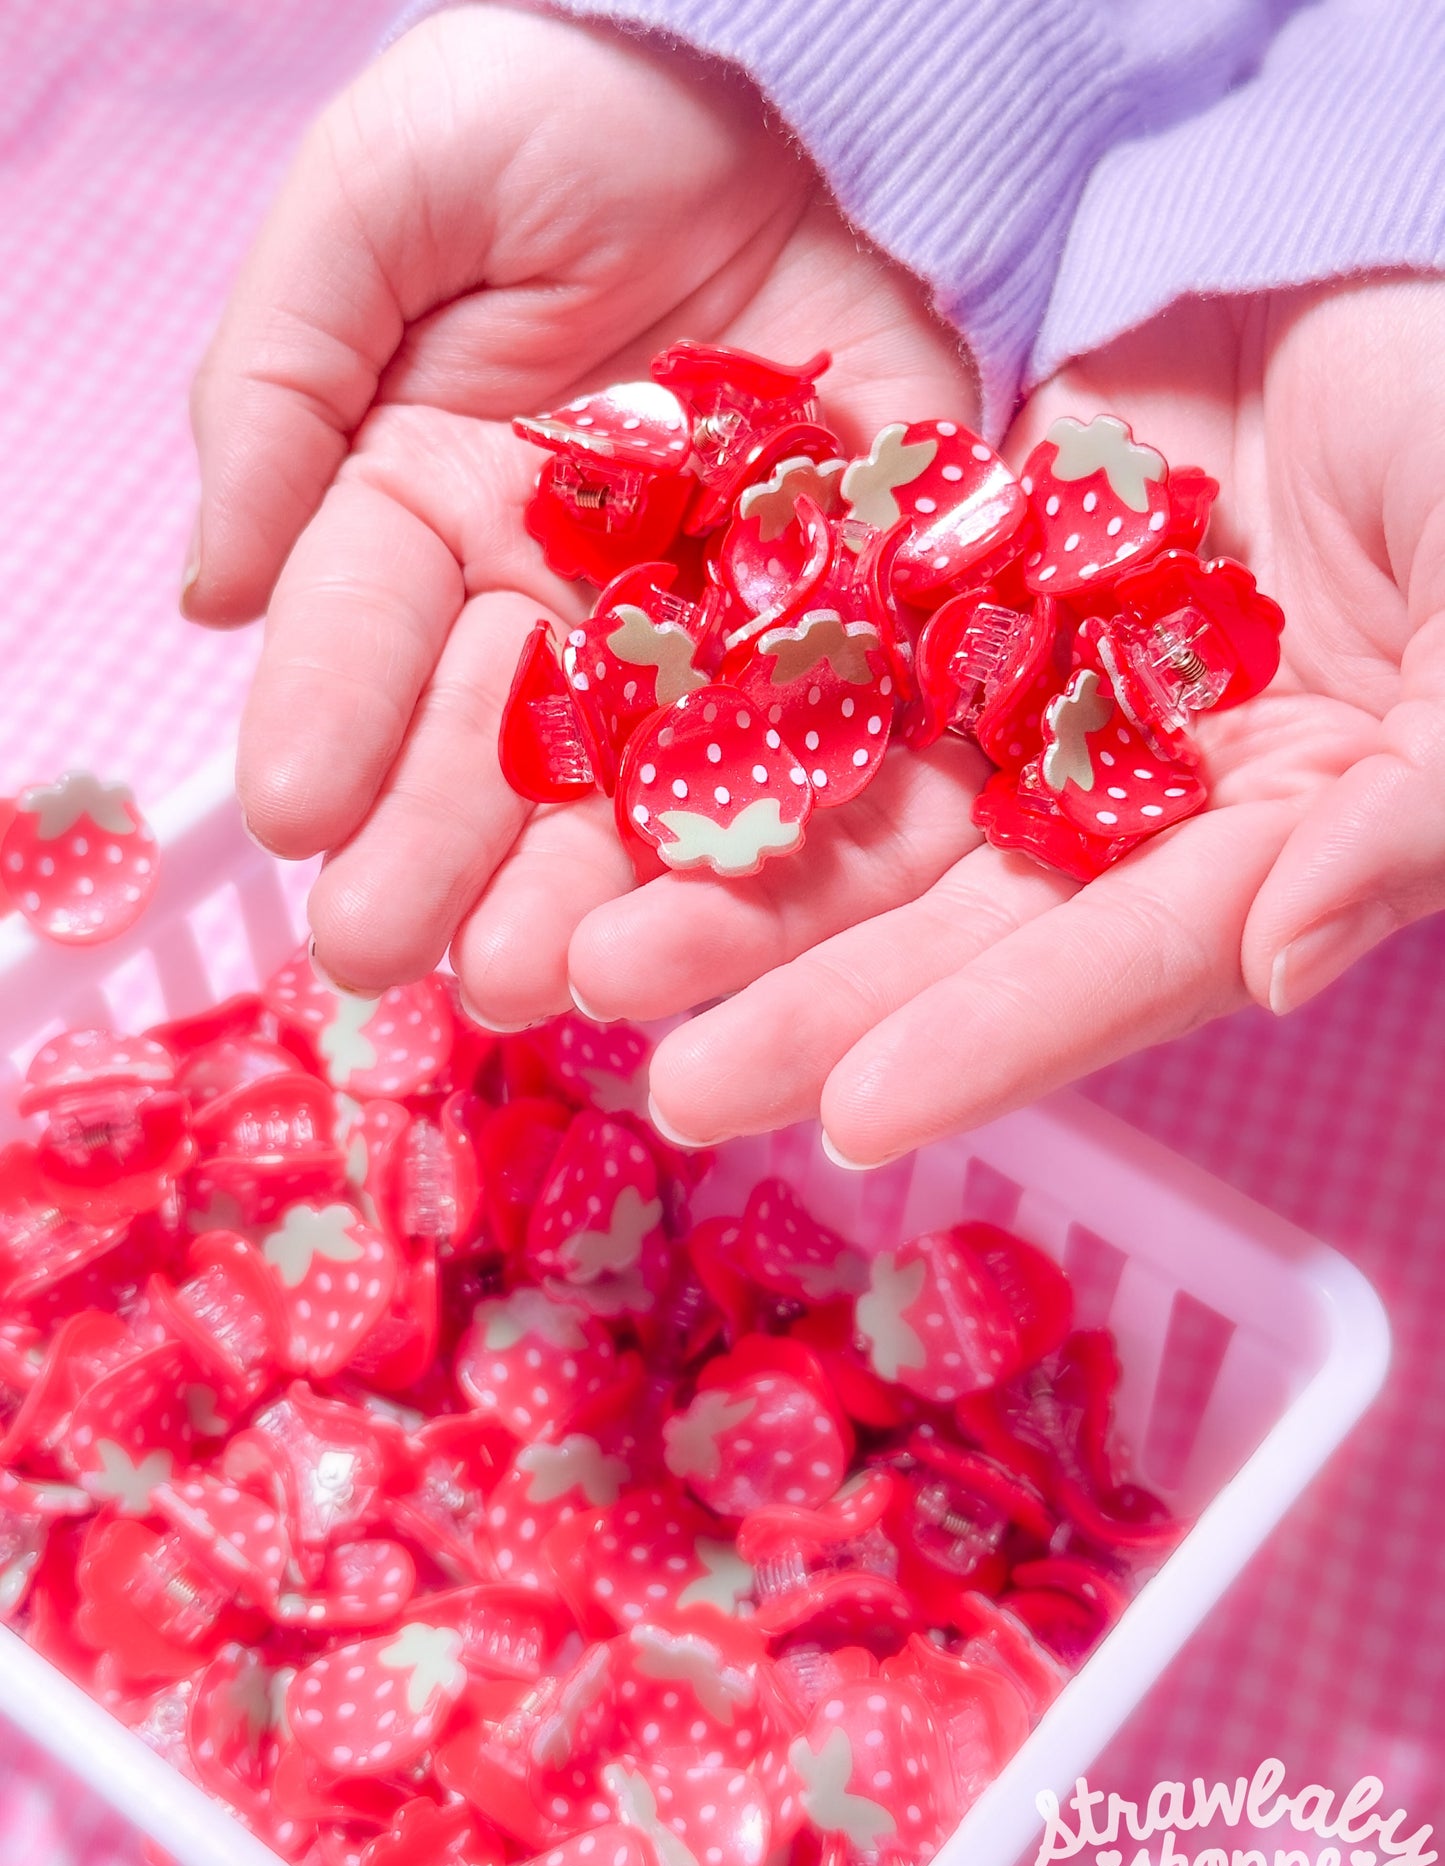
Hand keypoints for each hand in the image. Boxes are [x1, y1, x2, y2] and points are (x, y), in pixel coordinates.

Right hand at [188, 4, 978, 1008]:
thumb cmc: (550, 110)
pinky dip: (801, 820)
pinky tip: (747, 913)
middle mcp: (562, 587)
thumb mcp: (381, 204)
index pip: (367, 635)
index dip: (329, 723)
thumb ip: (281, 386)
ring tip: (559, 985)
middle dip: (450, 853)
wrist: (777, 59)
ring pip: (651, 773)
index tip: (298, 824)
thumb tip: (214, 600)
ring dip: (604, 886)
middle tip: (408, 958)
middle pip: (503, 744)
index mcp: (433, 504)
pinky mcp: (852, 598)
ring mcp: (707, 609)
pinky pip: (830, 722)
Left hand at [609, 276, 1444, 1160]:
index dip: (991, 1043)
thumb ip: (1414, 816)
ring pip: (868, 803)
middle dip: (812, 1004)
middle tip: (667, 1087)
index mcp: (1255, 843)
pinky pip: (838, 643)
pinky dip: (738, 709)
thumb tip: (1281, 962)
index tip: (853, 1122)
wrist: (1420, 292)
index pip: (1112, 966)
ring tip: (592, 957)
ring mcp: (1031, 686)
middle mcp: (1120, 795)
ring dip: (739, 882)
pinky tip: (624, 773)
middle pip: (952, 918)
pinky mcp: (962, 574)